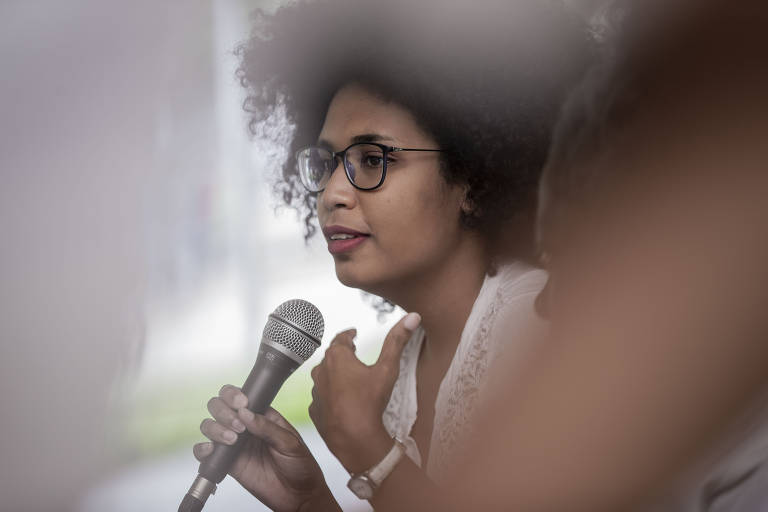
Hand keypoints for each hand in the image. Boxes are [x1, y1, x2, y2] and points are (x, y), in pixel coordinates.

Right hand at [194, 385, 338, 511]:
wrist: (298, 496)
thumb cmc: (300, 466)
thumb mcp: (290, 443)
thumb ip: (268, 428)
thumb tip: (246, 413)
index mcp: (262, 415)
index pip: (240, 396)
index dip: (234, 395)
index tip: (241, 404)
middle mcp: (245, 426)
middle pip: (219, 407)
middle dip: (223, 411)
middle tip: (238, 426)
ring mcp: (234, 444)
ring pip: (210, 426)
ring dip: (215, 429)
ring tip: (233, 440)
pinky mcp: (227, 463)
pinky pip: (206, 453)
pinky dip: (202, 449)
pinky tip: (212, 450)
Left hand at [309, 312, 420, 471]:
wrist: (355, 439)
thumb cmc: (370, 402)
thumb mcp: (387, 368)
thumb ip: (397, 341)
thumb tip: (412, 317)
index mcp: (337, 357)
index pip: (341, 338)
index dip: (348, 335)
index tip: (353, 334)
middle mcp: (321, 371)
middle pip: (331, 357)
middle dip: (342, 355)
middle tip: (353, 354)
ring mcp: (316, 392)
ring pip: (324, 377)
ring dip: (335, 375)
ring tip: (348, 379)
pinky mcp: (315, 410)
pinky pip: (322, 397)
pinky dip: (330, 395)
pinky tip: (341, 401)